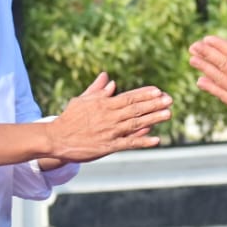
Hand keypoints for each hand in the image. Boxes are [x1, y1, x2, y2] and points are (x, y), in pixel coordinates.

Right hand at [47, 72, 172, 162]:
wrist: (56, 139)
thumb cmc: (69, 118)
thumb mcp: (82, 100)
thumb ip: (97, 90)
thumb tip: (109, 79)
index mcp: (104, 104)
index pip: (128, 97)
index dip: (145, 94)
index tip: (158, 91)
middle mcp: (110, 117)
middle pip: (136, 109)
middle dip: (154, 104)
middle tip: (170, 100)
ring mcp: (110, 132)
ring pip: (136, 124)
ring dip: (153, 119)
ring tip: (168, 114)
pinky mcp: (108, 146)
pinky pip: (129, 143)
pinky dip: (143, 141)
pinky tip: (156, 140)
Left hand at [188, 28, 226, 126]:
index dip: (218, 44)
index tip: (207, 39)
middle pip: (220, 63)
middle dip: (206, 53)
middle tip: (193, 46)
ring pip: (217, 77)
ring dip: (203, 67)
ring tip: (192, 59)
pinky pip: (219, 93)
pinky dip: (209, 87)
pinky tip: (200, 82)